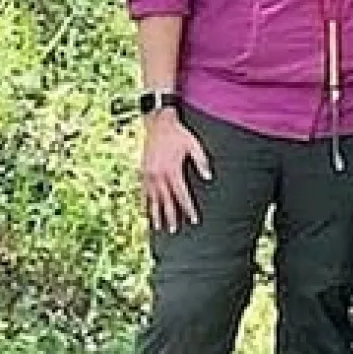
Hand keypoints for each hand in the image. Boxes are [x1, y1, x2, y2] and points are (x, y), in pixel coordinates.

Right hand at [140, 111, 211, 233]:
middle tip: (174, 230)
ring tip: (158, 227)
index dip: (188, 208)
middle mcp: (159, 175)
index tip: (193, 220)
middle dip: (171, 216)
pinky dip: (144, 203)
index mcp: (173, 170)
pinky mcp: (143, 172)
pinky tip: (145, 212)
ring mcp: (149, 174)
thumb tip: (209, 177)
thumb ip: (202, 161)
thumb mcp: (194, 145)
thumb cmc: (179, 134)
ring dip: (155, 213)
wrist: (158, 123)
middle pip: (166, 201)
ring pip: (152, 199)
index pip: (181, 195)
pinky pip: (143, 191)